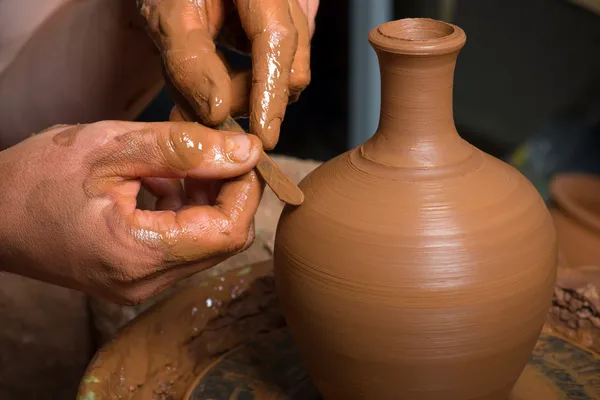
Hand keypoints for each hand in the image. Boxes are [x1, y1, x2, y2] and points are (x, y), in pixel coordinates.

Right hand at [0, 122, 262, 303]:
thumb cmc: (37, 178)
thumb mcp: (112, 148)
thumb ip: (184, 150)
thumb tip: (247, 151)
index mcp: (139, 255)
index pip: (229, 231)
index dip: (245, 187)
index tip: (238, 150)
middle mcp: (147, 283)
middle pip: (224, 239)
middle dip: (227, 190)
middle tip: (209, 150)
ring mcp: (142, 285)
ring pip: (207, 241)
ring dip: (206, 198)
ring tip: (174, 163)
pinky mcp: (137, 277)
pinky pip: (183, 245)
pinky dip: (185, 210)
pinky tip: (161, 182)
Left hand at [138, 0, 318, 149]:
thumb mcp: (167, 14)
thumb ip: (189, 61)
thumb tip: (219, 114)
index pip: (278, 41)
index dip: (271, 93)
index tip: (263, 137)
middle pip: (291, 66)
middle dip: (250, 97)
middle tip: (200, 109)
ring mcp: (297, 12)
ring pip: (287, 72)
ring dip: (247, 91)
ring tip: (202, 86)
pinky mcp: (289, 27)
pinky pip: (278, 66)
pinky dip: (248, 81)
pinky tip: (217, 74)